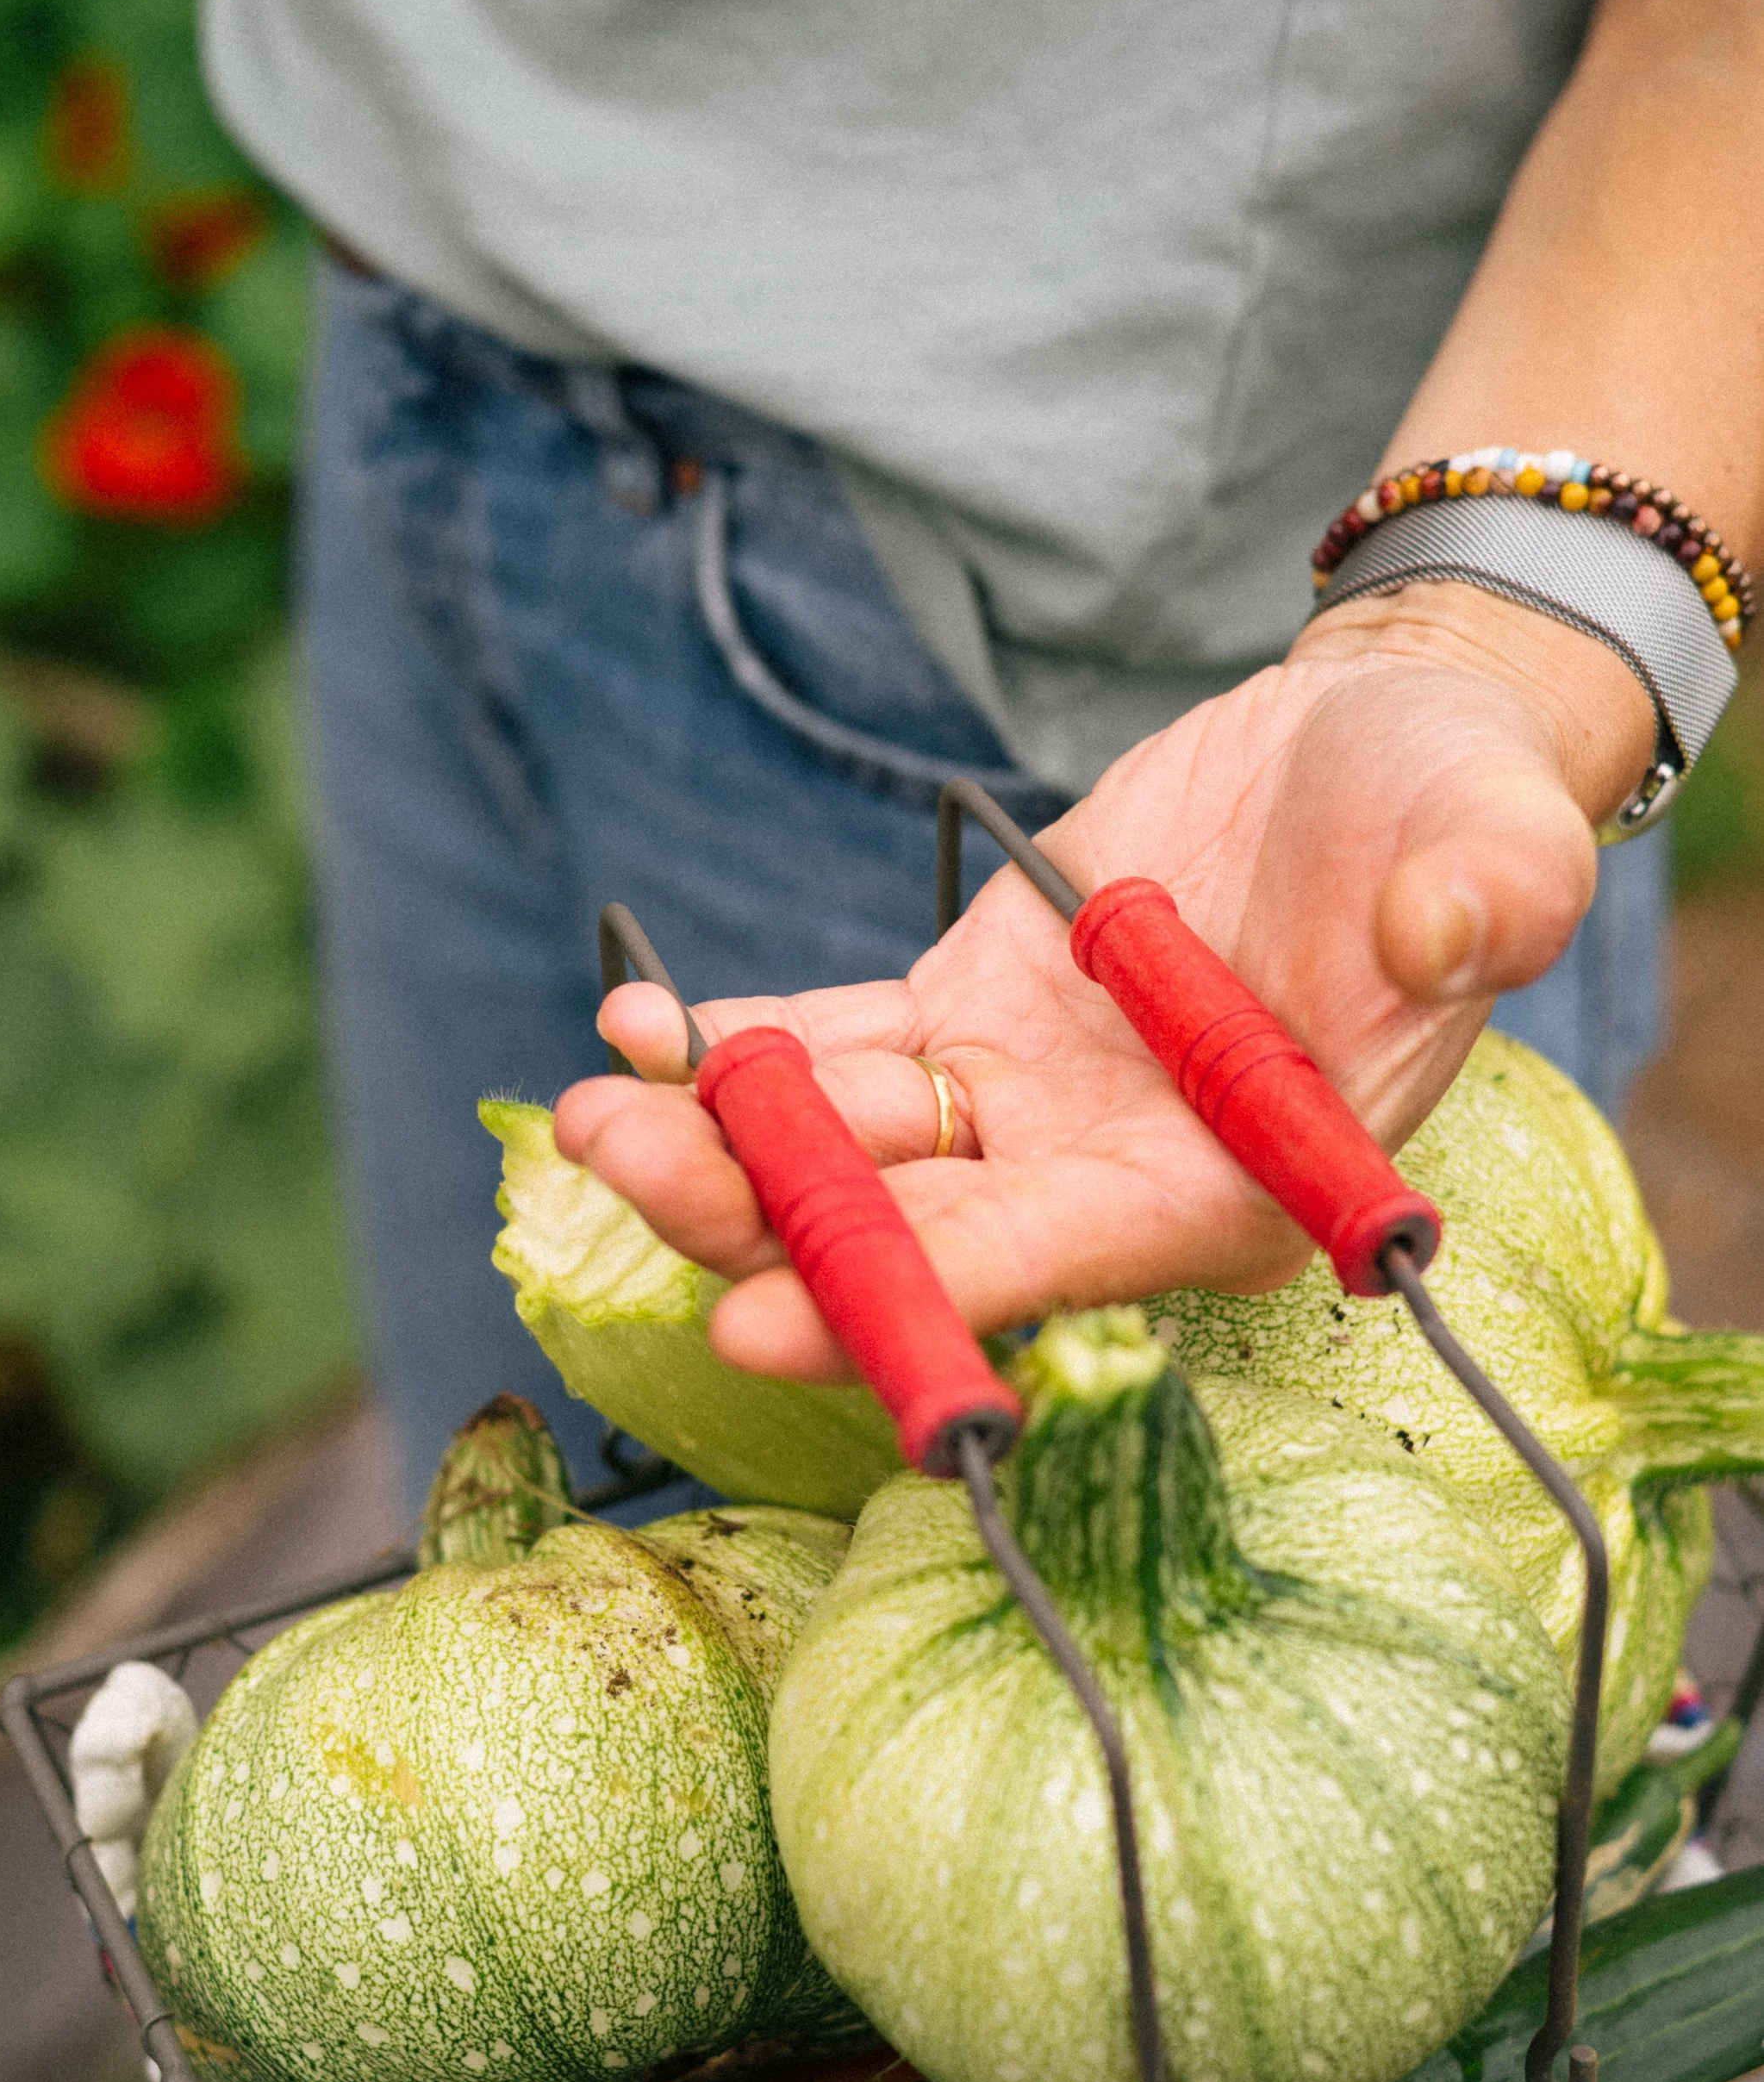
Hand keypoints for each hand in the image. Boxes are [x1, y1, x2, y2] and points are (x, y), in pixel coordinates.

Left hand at [552, 591, 1651, 1382]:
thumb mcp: (1490, 839)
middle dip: (765, 1218)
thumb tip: (1461, 925)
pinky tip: (639, 1030)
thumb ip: (1486, 894)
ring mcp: (1017, 1102)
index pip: (1052, 1260)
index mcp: (1222, 1190)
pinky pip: (829, 1046)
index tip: (767, 1319)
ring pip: (845, 1146)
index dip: (917, 1291)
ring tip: (590, 1114)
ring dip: (714, 1141)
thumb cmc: (1452, 820)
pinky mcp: (963, 1014)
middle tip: (624, 1176)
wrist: (1377, 762)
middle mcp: (1099, 1176)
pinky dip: (733, 1044)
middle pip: (909, 1226)